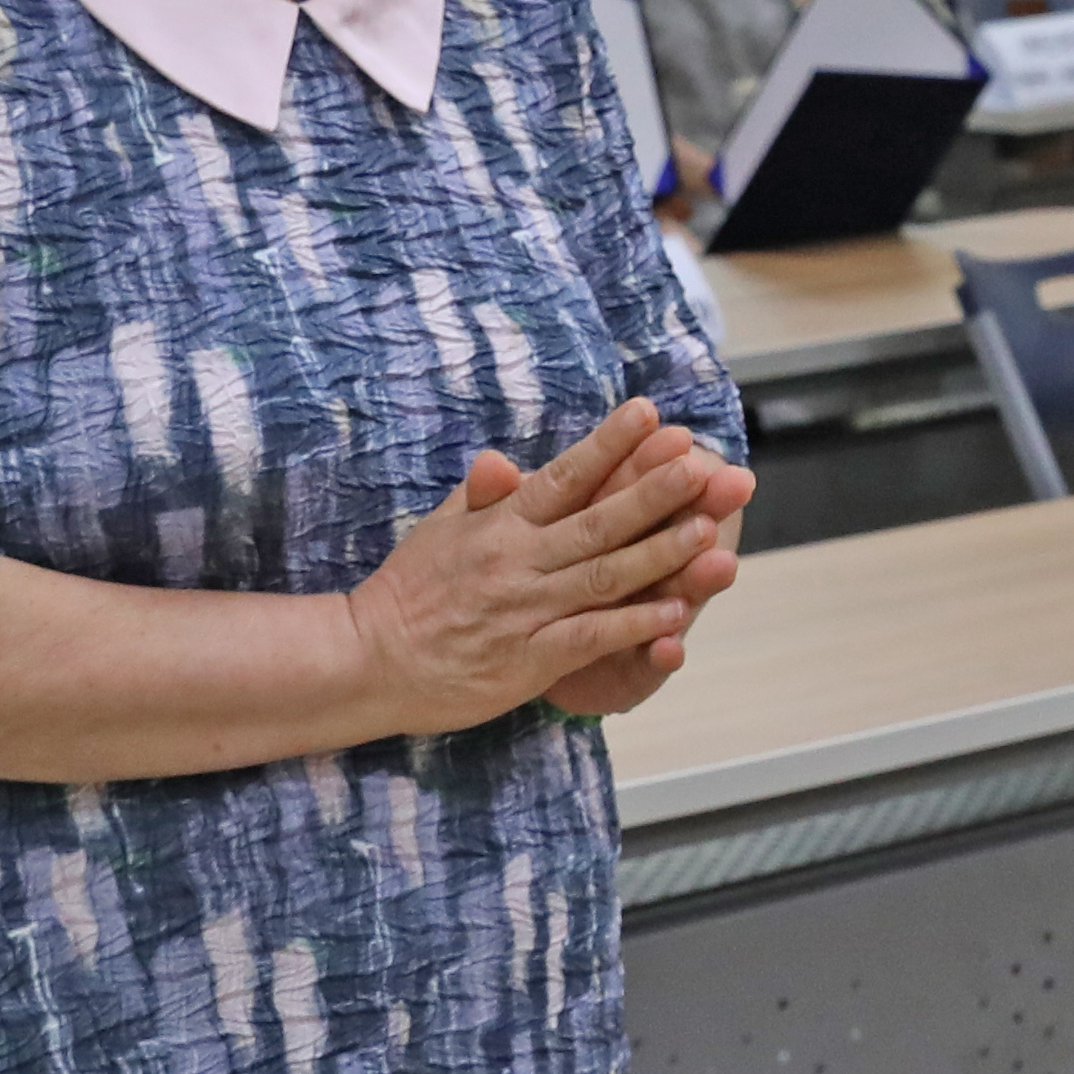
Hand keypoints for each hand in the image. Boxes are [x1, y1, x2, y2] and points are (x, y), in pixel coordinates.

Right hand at [347, 403, 754, 732]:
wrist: (366, 659)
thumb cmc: (409, 592)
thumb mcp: (440, 529)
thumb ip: (482, 496)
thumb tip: (504, 459)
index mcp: (501, 524)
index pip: (563, 476)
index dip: (609, 445)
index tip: (651, 414)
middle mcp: (519, 561)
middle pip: (597, 521)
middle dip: (652, 491)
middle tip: (700, 463)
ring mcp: (526, 610)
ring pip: (603, 576)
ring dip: (658, 553)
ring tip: (707, 530)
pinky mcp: (529, 659)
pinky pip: (590, 638)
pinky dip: (632, 625)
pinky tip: (675, 613)